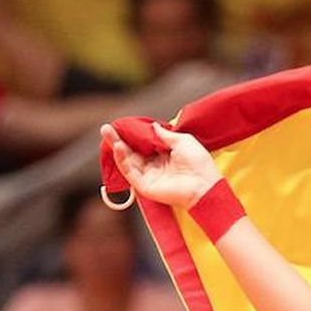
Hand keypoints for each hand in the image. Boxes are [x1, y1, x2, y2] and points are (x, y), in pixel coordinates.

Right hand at [101, 124, 222, 209]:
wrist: (204, 185)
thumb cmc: (199, 163)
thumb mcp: (183, 141)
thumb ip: (165, 134)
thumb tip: (153, 125)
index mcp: (165, 155)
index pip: (143, 143)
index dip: (133, 134)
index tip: (122, 124)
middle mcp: (155, 166)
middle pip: (132, 151)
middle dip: (118, 139)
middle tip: (106, 127)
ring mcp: (148, 176)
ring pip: (127, 160)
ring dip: (116, 146)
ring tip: (107, 132)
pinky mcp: (144, 186)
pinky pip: (130, 171)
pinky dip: (122, 159)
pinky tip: (118, 146)